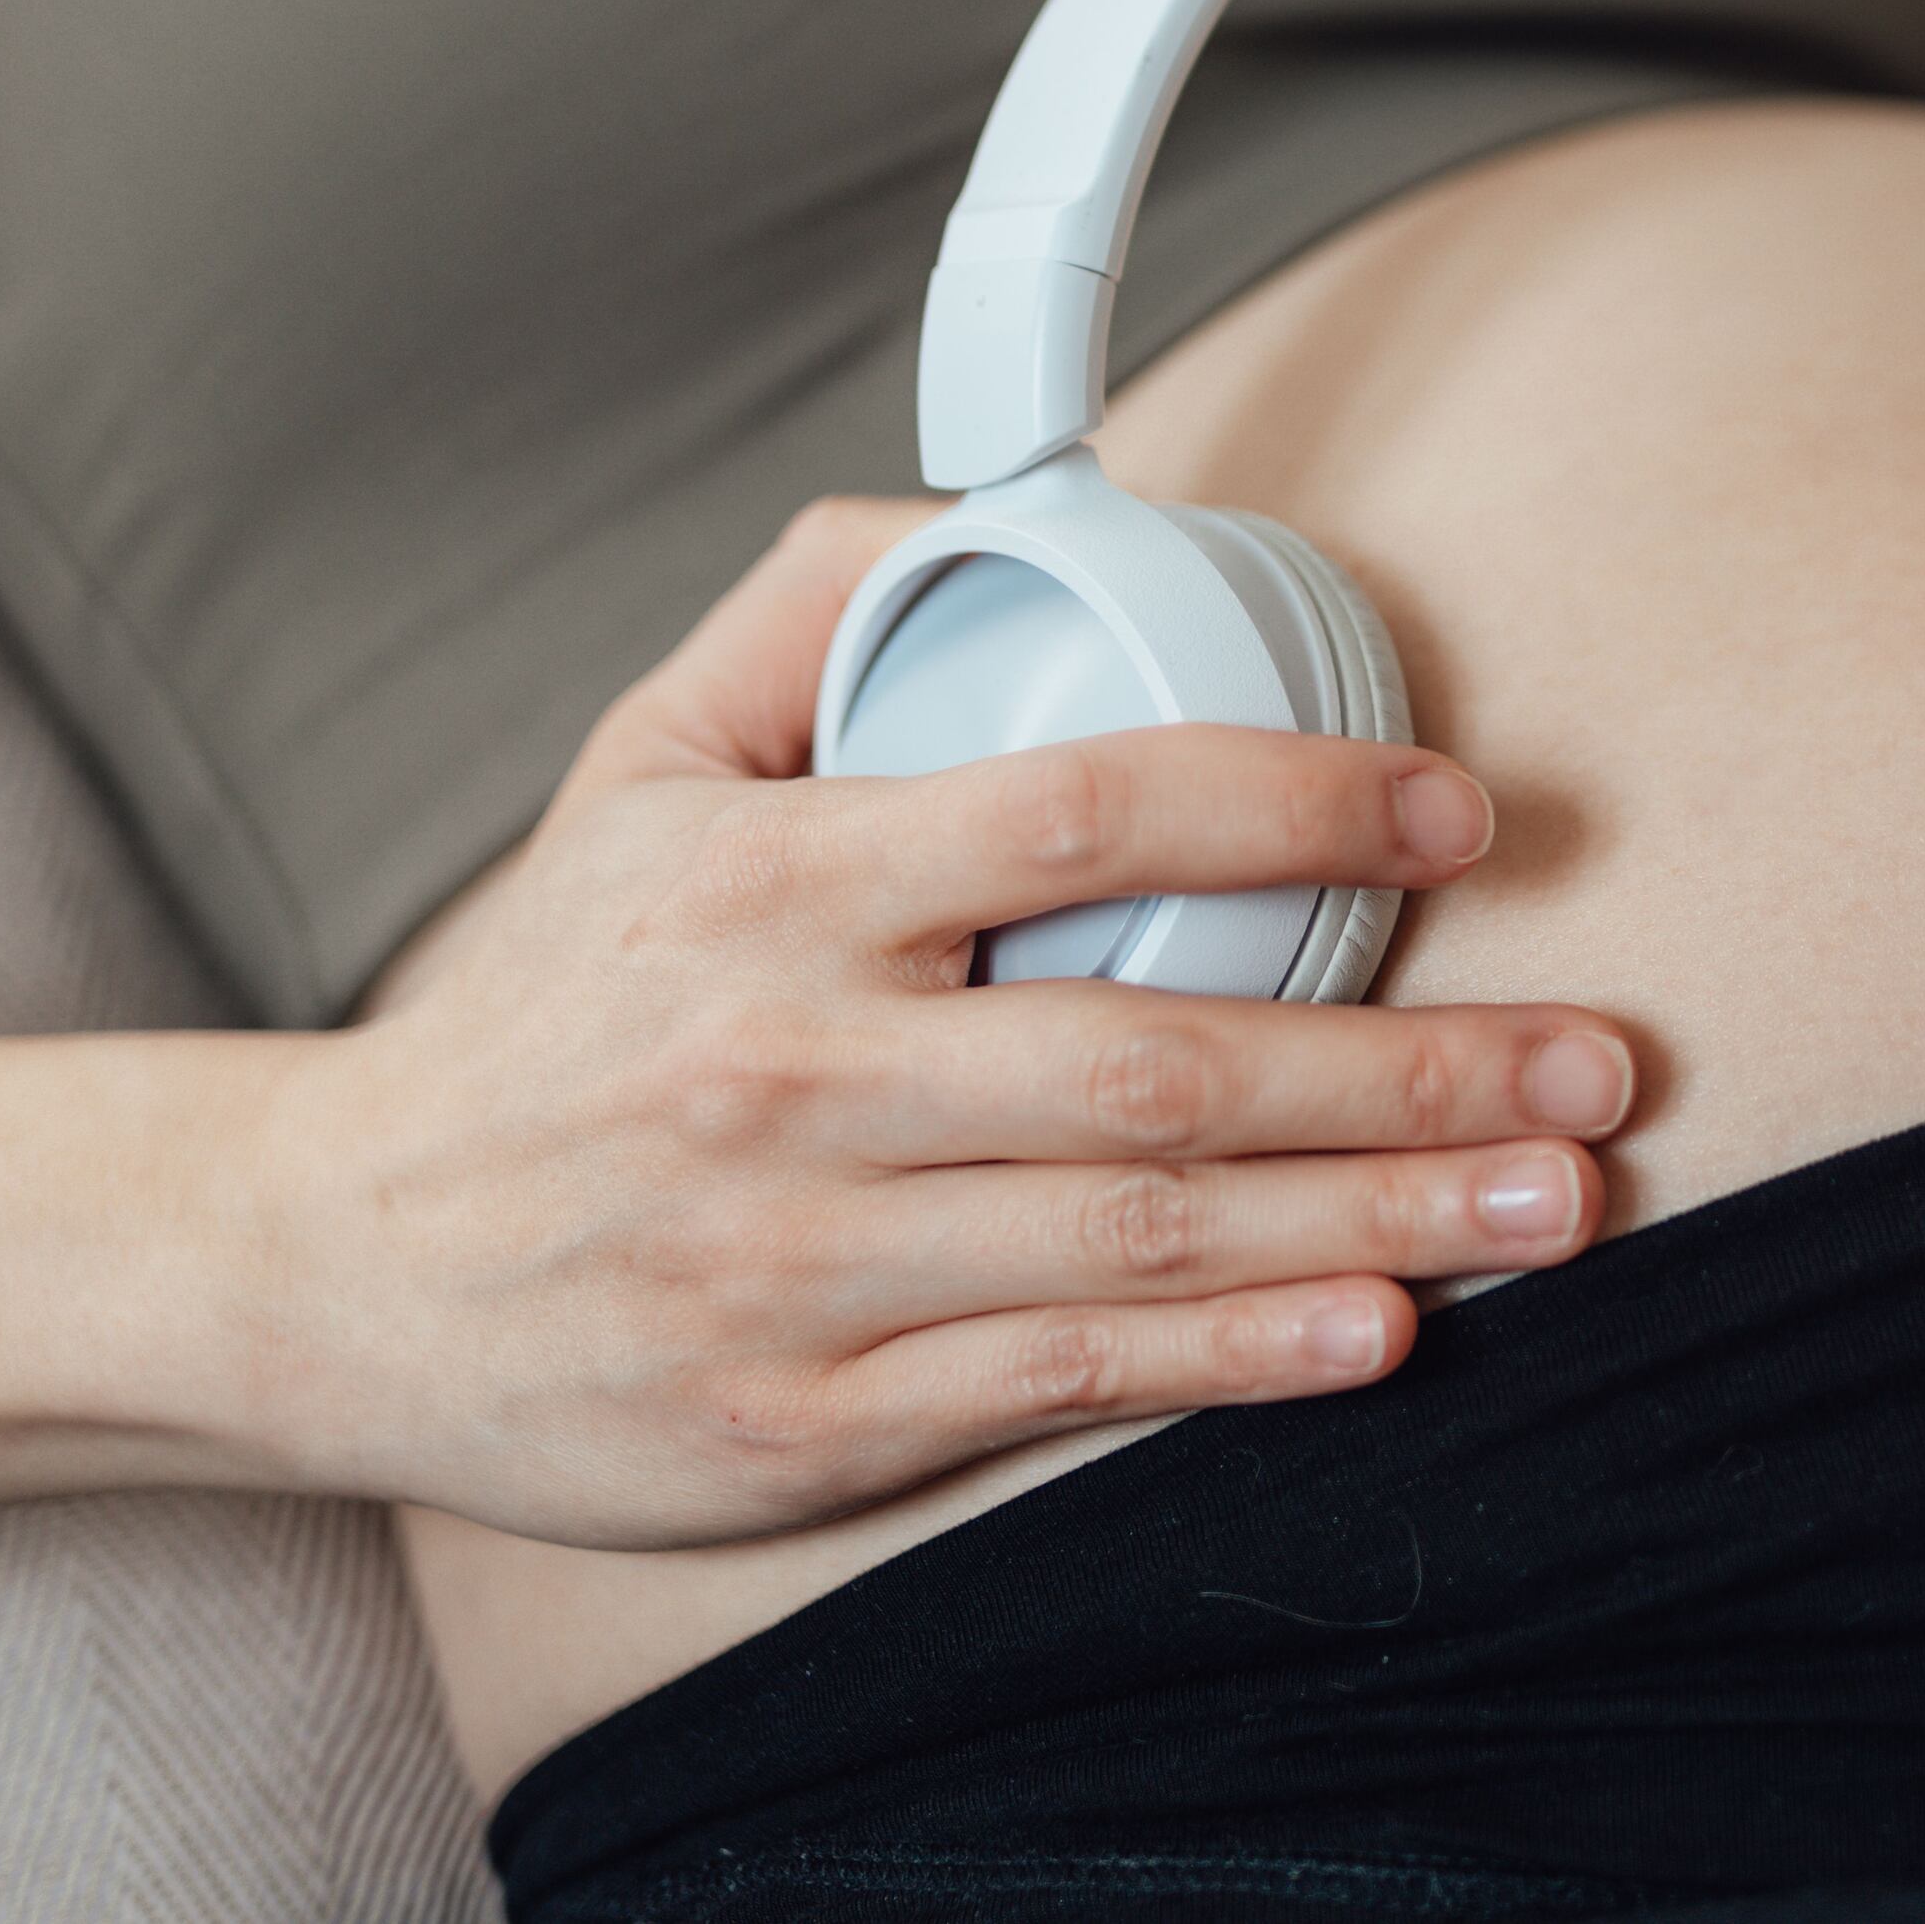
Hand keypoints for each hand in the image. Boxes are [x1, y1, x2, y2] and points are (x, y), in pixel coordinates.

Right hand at [232, 499, 1633, 1550]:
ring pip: (1142, 1235)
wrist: (328, 1263)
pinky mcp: (805, 1414)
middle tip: (1597, 1060)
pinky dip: (1231, 1359)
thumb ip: (809, 616)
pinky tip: (1378, 1328)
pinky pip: (1059, 1377)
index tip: (1456, 808)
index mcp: (776, 889)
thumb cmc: (539, 1010)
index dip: (1288, 799)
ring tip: (1554, 1198)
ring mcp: (802, 1258)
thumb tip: (997, 510)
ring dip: (1377, 1214)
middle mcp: (796, 1072)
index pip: (1076, 811)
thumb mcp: (636, 770)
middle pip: (1160, 1061)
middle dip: (1410, 1063)